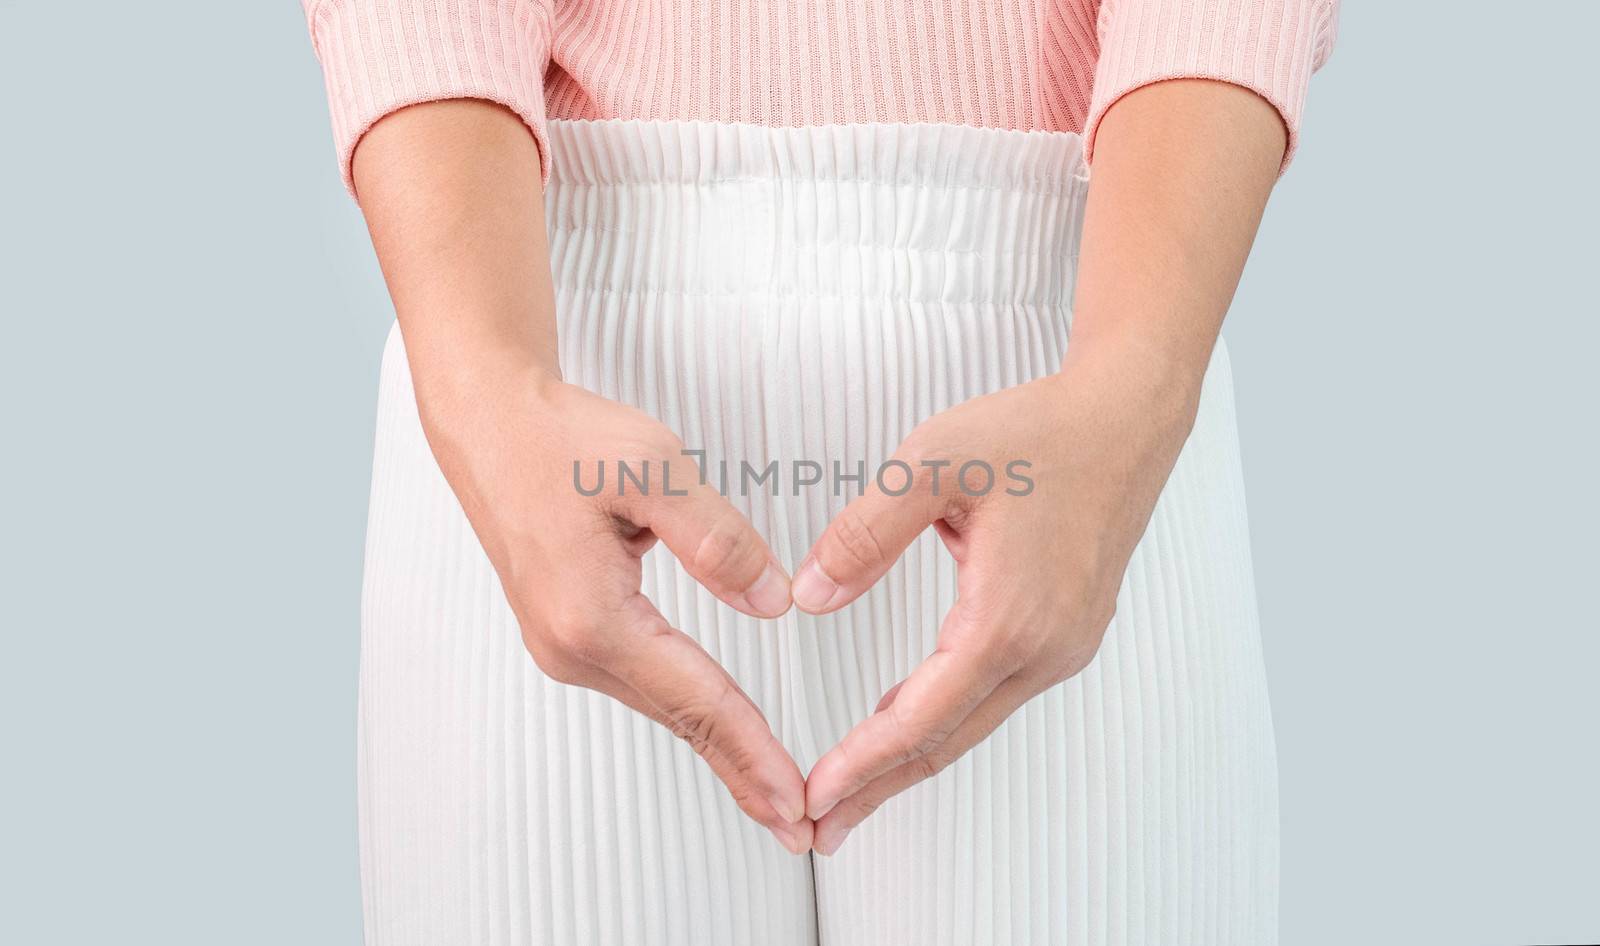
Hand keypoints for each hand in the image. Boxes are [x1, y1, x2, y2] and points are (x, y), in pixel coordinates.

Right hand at [413, 353, 812, 852]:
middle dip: (743, 773)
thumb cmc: (561, 439)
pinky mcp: (570, 631)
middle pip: (680, 720)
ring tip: (771, 789)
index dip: (752, 752)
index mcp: (592, 615)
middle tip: (799, 825)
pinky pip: (646, 685)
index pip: (695, 698)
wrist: (492, 426)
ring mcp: (565, 644)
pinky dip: (692, 714)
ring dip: (720, 747)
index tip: (793, 799)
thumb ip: (718, 538)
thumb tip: (772, 600)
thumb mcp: (653, 467)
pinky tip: (720, 731)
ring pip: (663, 706)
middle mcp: (571, 645)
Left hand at [792, 334, 1205, 853]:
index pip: (920, 716)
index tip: (814, 796)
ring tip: (851, 791)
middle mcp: (1044, 647)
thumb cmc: (1039, 431)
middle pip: (946, 740)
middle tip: (819, 828)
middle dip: (878, 787)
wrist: (1126, 418)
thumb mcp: (932, 461)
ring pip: (971, 722)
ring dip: (909, 759)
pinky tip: (903, 723)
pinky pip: (993, 694)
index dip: (861, 763)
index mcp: (1009, 616)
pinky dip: (941, 719)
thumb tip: (810, 595)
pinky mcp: (1067, 633)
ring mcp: (1063, 645)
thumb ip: (865, 534)